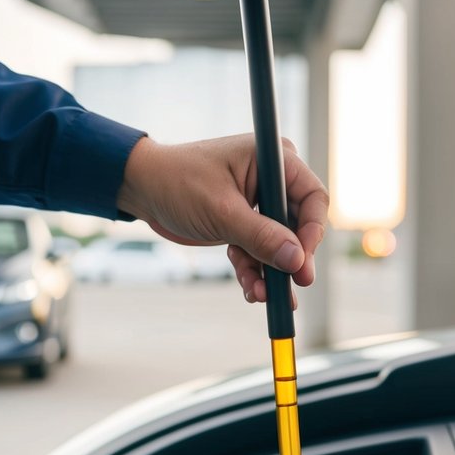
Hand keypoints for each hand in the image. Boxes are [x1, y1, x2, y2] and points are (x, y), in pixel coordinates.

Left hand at [116, 135, 327, 303]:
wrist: (141, 189)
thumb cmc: (177, 183)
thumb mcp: (221, 212)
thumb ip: (261, 236)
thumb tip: (296, 260)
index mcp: (273, 160)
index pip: (313, 197)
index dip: (312, 231)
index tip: (303, 261)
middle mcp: (271, 180)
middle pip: (299, 225)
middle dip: (291, 258)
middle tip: (294, 285)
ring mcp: (257, 204)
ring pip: (278, 244)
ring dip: (271, 272)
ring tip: (260, 294)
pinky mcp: (243, 223)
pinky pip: (258, 251)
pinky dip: (254, 271)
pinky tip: (250, 290)